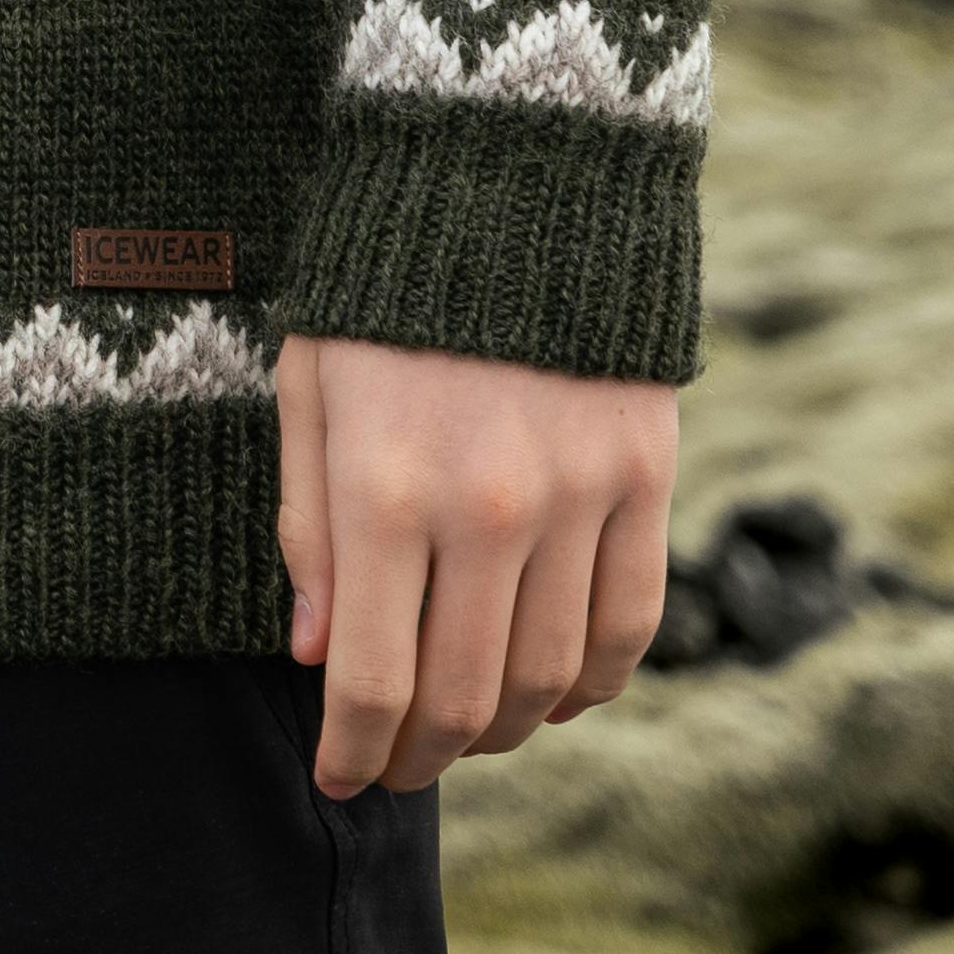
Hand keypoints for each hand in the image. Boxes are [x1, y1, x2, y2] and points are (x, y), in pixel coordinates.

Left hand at [273, 332, 674, 795]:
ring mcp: (578, 497)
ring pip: (549, 678)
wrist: (506, 175)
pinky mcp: (644, 477)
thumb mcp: (308, 390)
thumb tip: (318, 657)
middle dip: (421, 755)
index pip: (373, 680)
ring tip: (462, 731)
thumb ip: (310, 527)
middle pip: (463, 697)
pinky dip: (592, 684)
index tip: (338, 777)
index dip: (354, 751)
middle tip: (395, 767)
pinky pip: (630, 624)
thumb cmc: (379, 287)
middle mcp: (487, 508)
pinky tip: (550, 693)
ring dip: (502, 729)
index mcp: (384, 488)